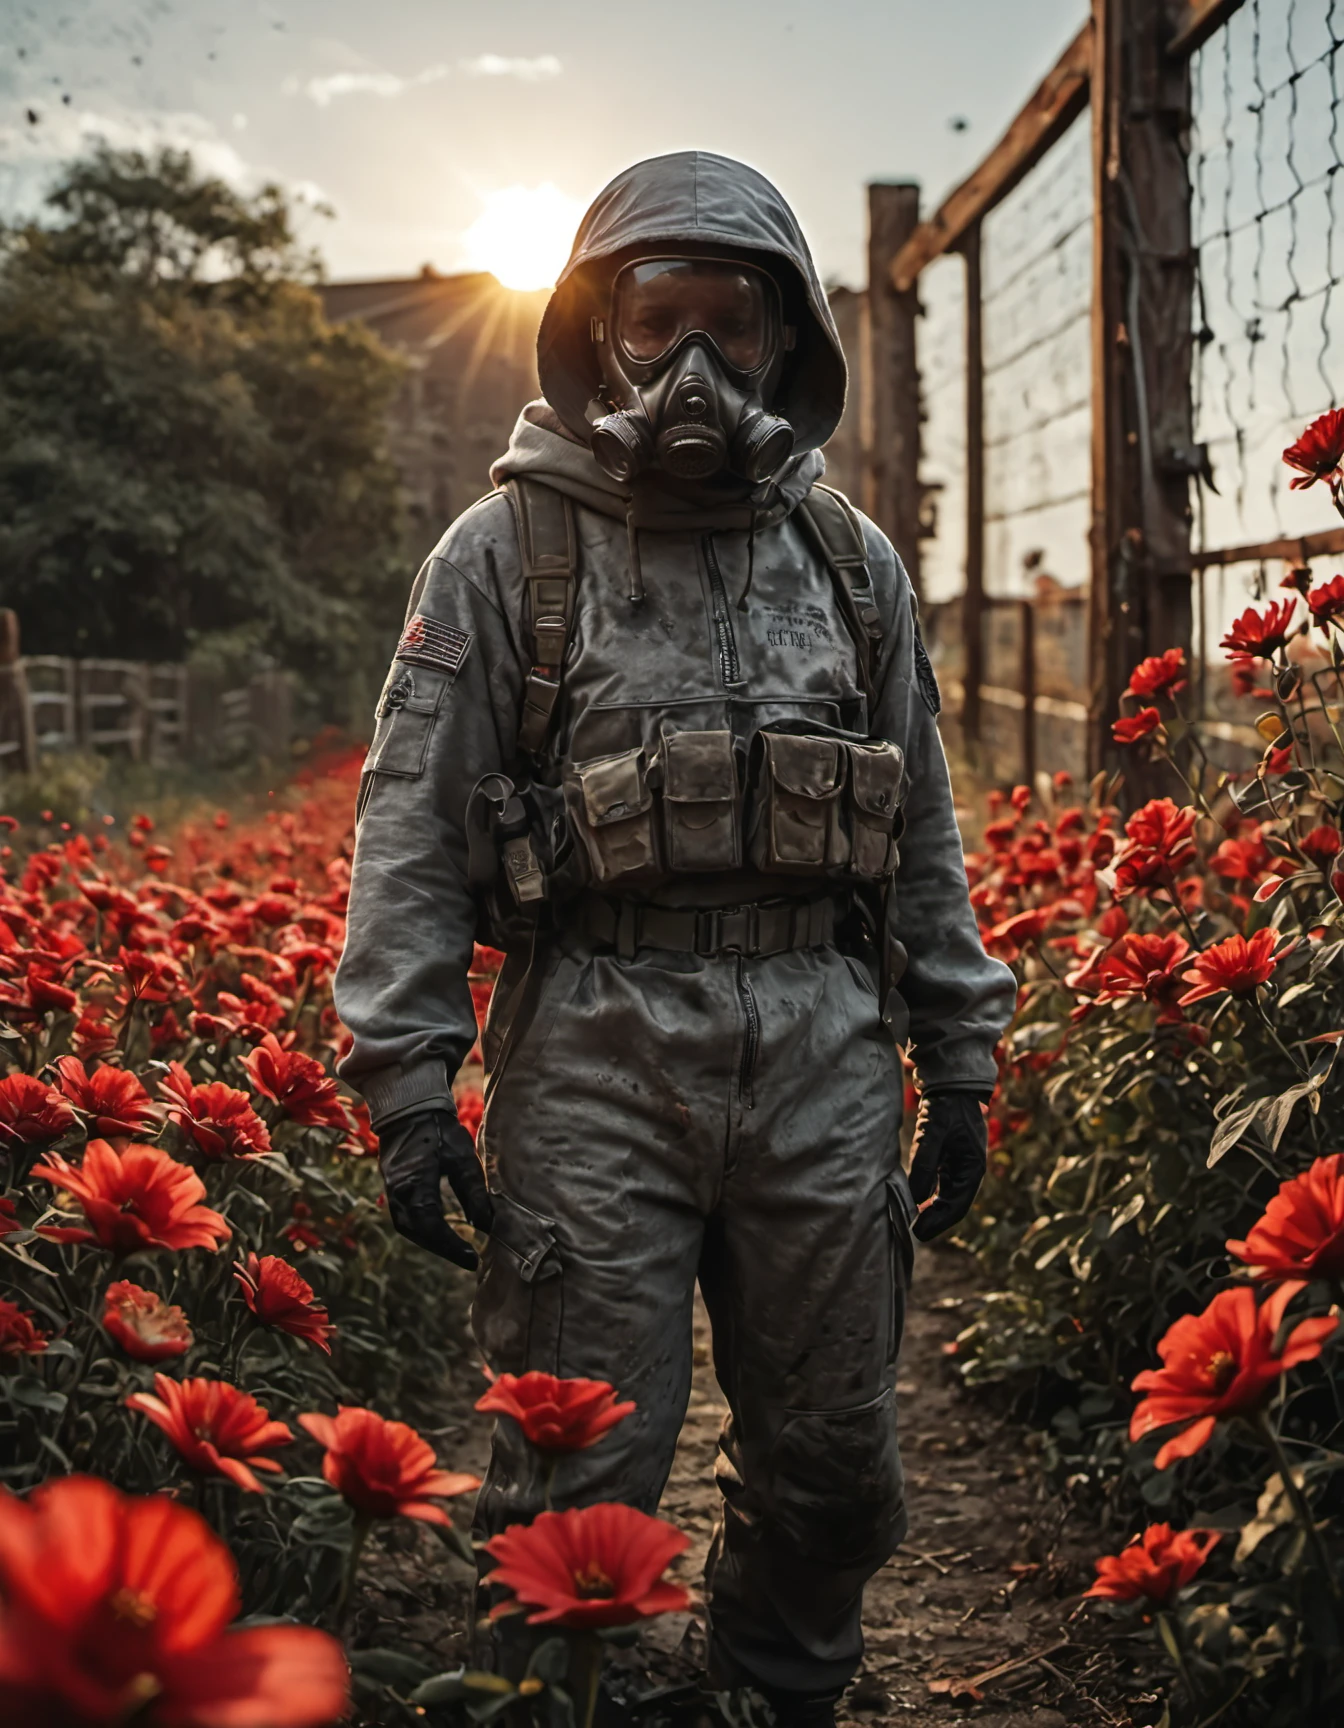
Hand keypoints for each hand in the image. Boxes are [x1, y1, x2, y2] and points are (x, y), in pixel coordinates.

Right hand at [377, 1106, 492, 1268]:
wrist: (408, 1110)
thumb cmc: (438, 1130)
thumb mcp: (462, 1157)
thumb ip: (474, 1192)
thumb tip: (486, 1225)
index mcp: (415, 1183)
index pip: (432, 1226)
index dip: (452, 1246)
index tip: (472, 1258)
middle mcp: (398, 1192)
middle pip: (418, 1233)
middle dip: (443, 1249)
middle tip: (468, 1259)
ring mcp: (391, 1192)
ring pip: (410, 1228)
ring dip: (432, 1242)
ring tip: (456, 1250)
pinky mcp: (392, 1189)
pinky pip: (405, 1219)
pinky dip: (423, 1231)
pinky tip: (439, 1233)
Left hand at [907, 1090, 988, 1242]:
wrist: (951, 1084)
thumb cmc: (946, 1107)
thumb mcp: (933, 1132)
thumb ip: (925, 1163)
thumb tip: (917, 1197)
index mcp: (972, 1168)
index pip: (958, 1205)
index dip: (939, 1221)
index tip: (920, 1232)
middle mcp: (969, 1170)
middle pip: (953, 1205)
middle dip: (935, 1220)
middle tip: (914, 1232)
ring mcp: (959, 1165)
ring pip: (947, 1196)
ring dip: (932, 1210)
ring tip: (914, 1221)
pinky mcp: (949, 1158)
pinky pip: (941, 1184)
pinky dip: (930, 1195)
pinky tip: (916, 1201)